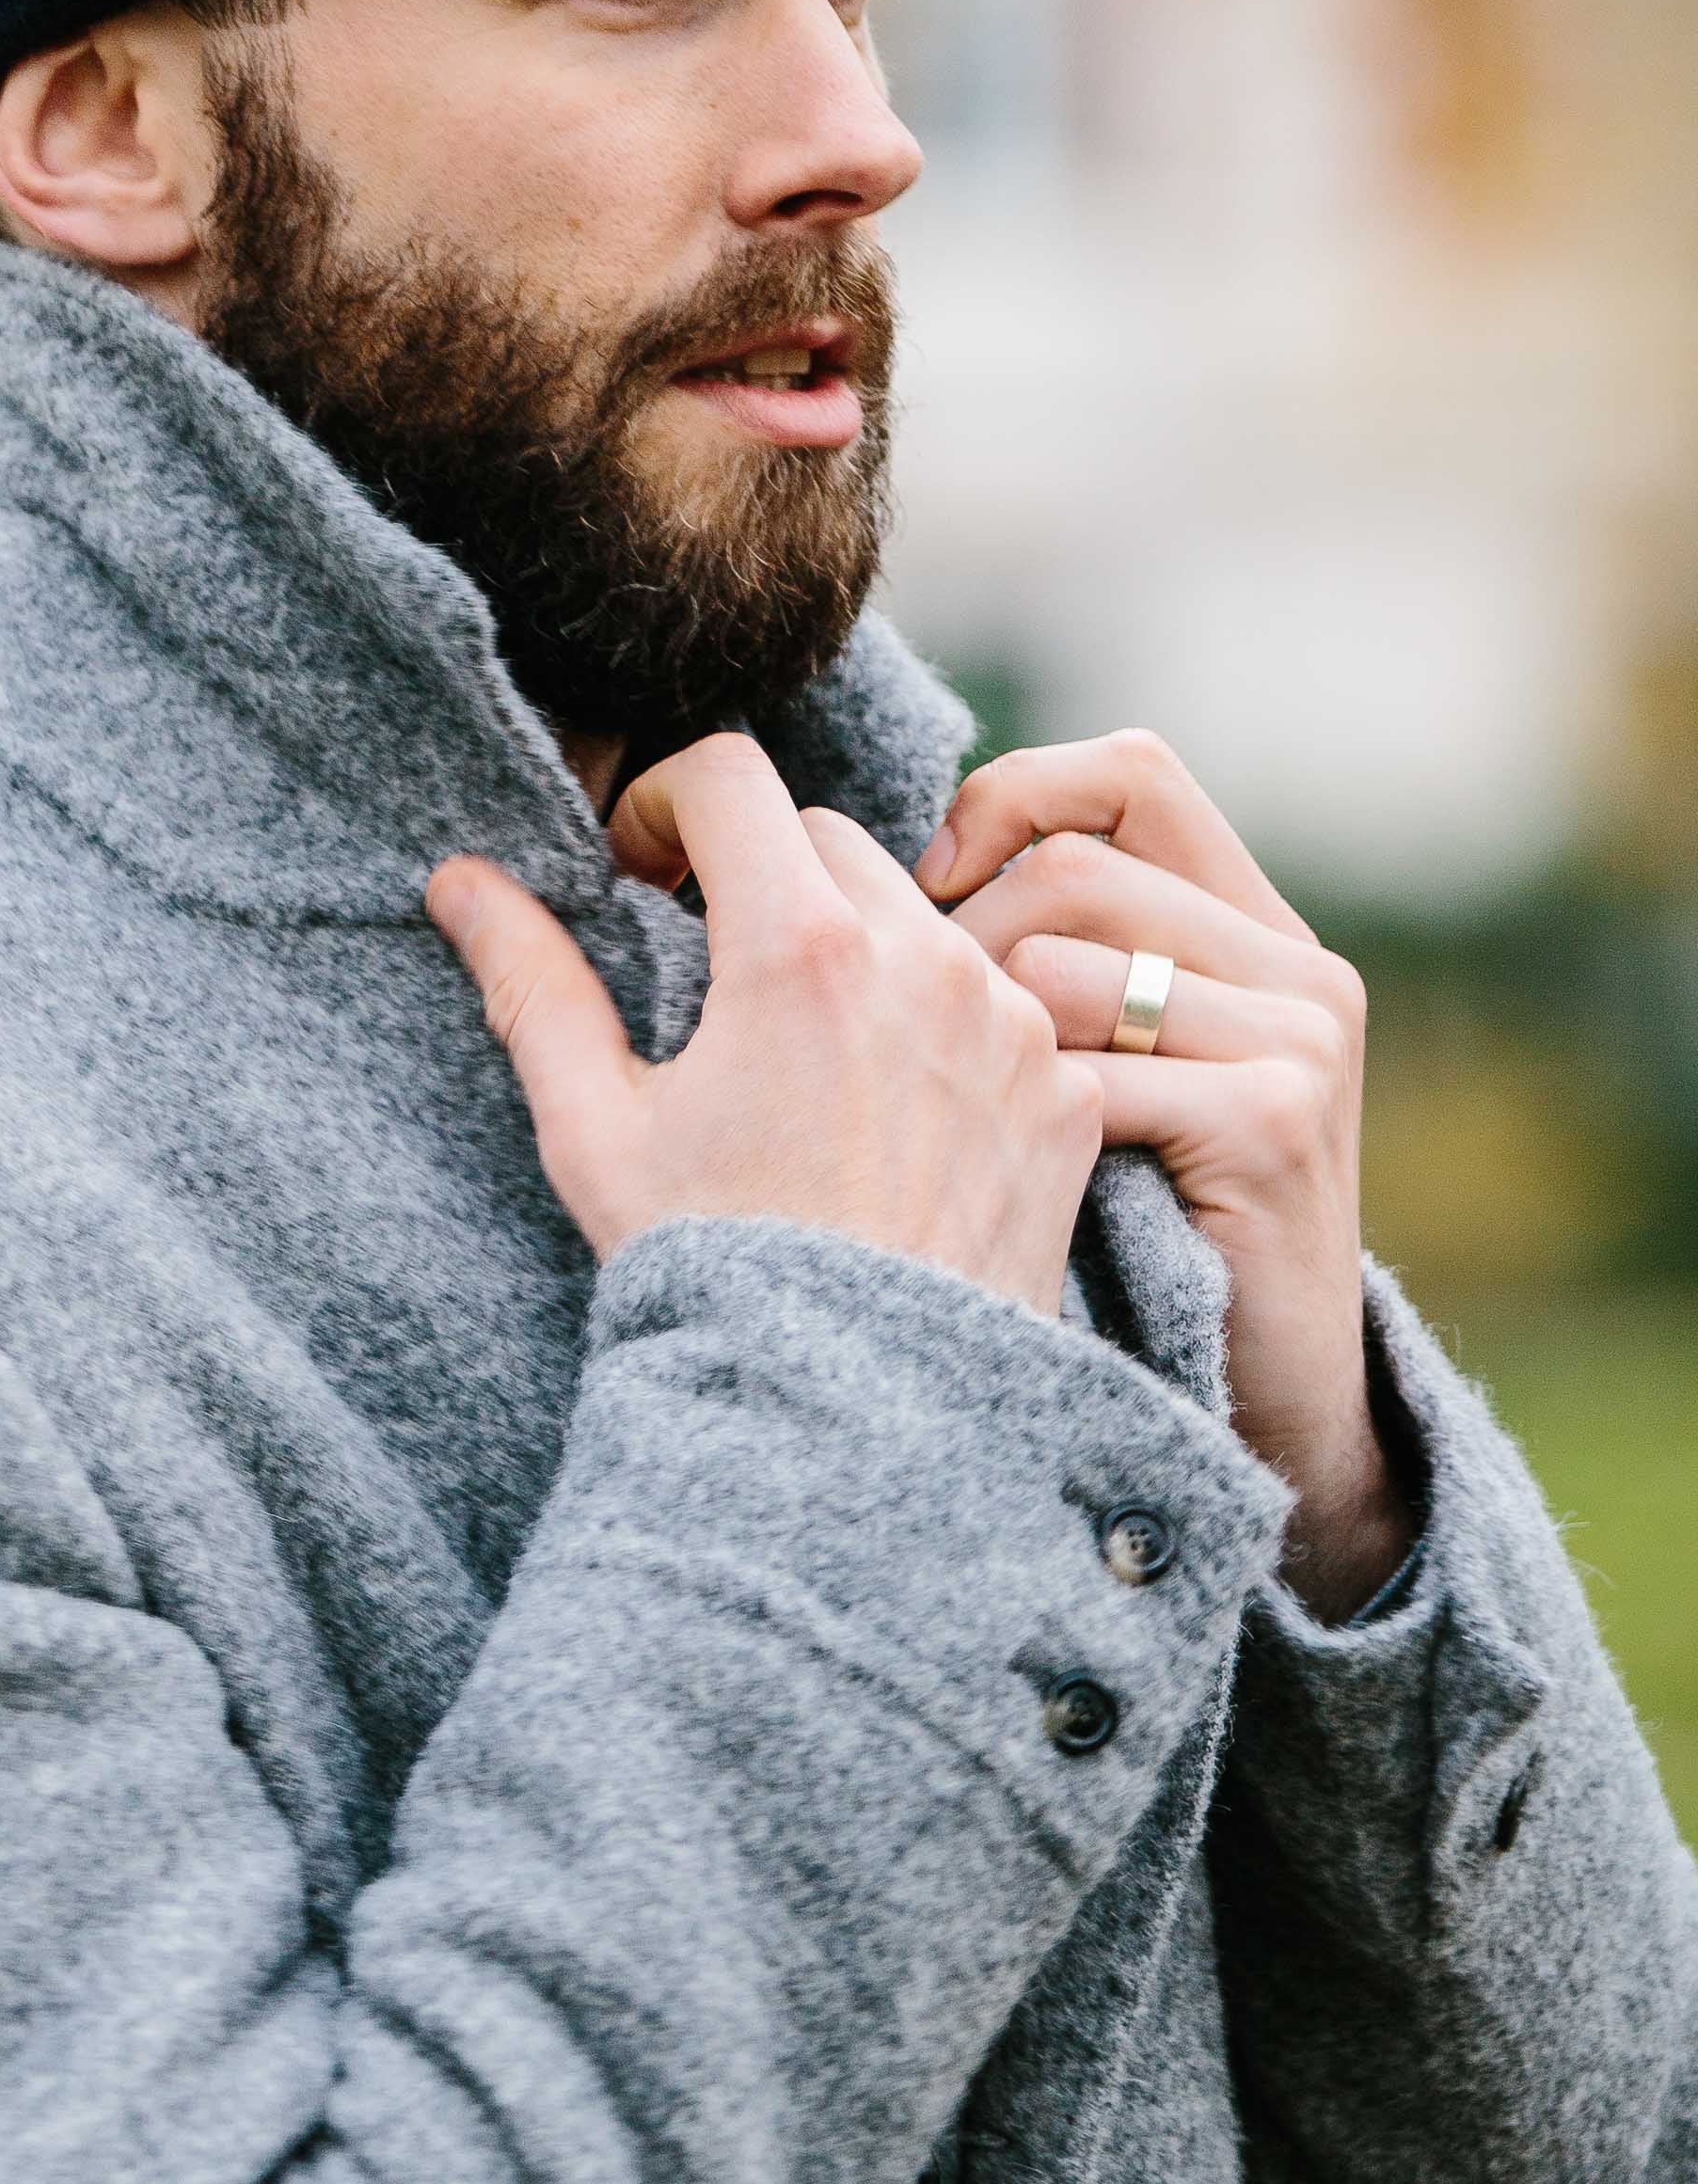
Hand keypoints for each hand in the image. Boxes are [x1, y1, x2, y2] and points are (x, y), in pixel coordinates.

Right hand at [428, 732, 1100, 1321]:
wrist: (861, 1418)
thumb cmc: (714, 1273)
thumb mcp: (596, 1130)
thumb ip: (531, 983)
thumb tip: (459, 879)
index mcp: (800, 949)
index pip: (732, 778)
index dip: (666, 803)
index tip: (639, 870)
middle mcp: (924, 960)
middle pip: (828, 837)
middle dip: (758, 877)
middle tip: (703, 965)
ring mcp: (1009, 1023)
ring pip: (922, 916)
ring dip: (855, 948)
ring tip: (801, 1053)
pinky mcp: (1062, 1090)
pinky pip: (995, 1008)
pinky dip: (936, 1030)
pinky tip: (884, 1117)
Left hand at [913, 733, 1407, 1617]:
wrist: (1249, 1409)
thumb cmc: (1127, 1242)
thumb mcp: (1102, 1073)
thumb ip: (1054, 960)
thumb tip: (890, 861)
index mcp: (1247, 926)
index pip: (1127, 774)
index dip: (1007, 800)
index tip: (918, 886)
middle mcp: (1287, 961)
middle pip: (1068, 867)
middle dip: (954, 945)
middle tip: (904, 1048)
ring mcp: (1293, 1037)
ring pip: (1061, 963)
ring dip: (975, 1046)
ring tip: (957, 1133)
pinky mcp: (1274, 1119)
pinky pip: (1086, 1074)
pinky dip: (1022, 1133)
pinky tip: (1012, 1194)